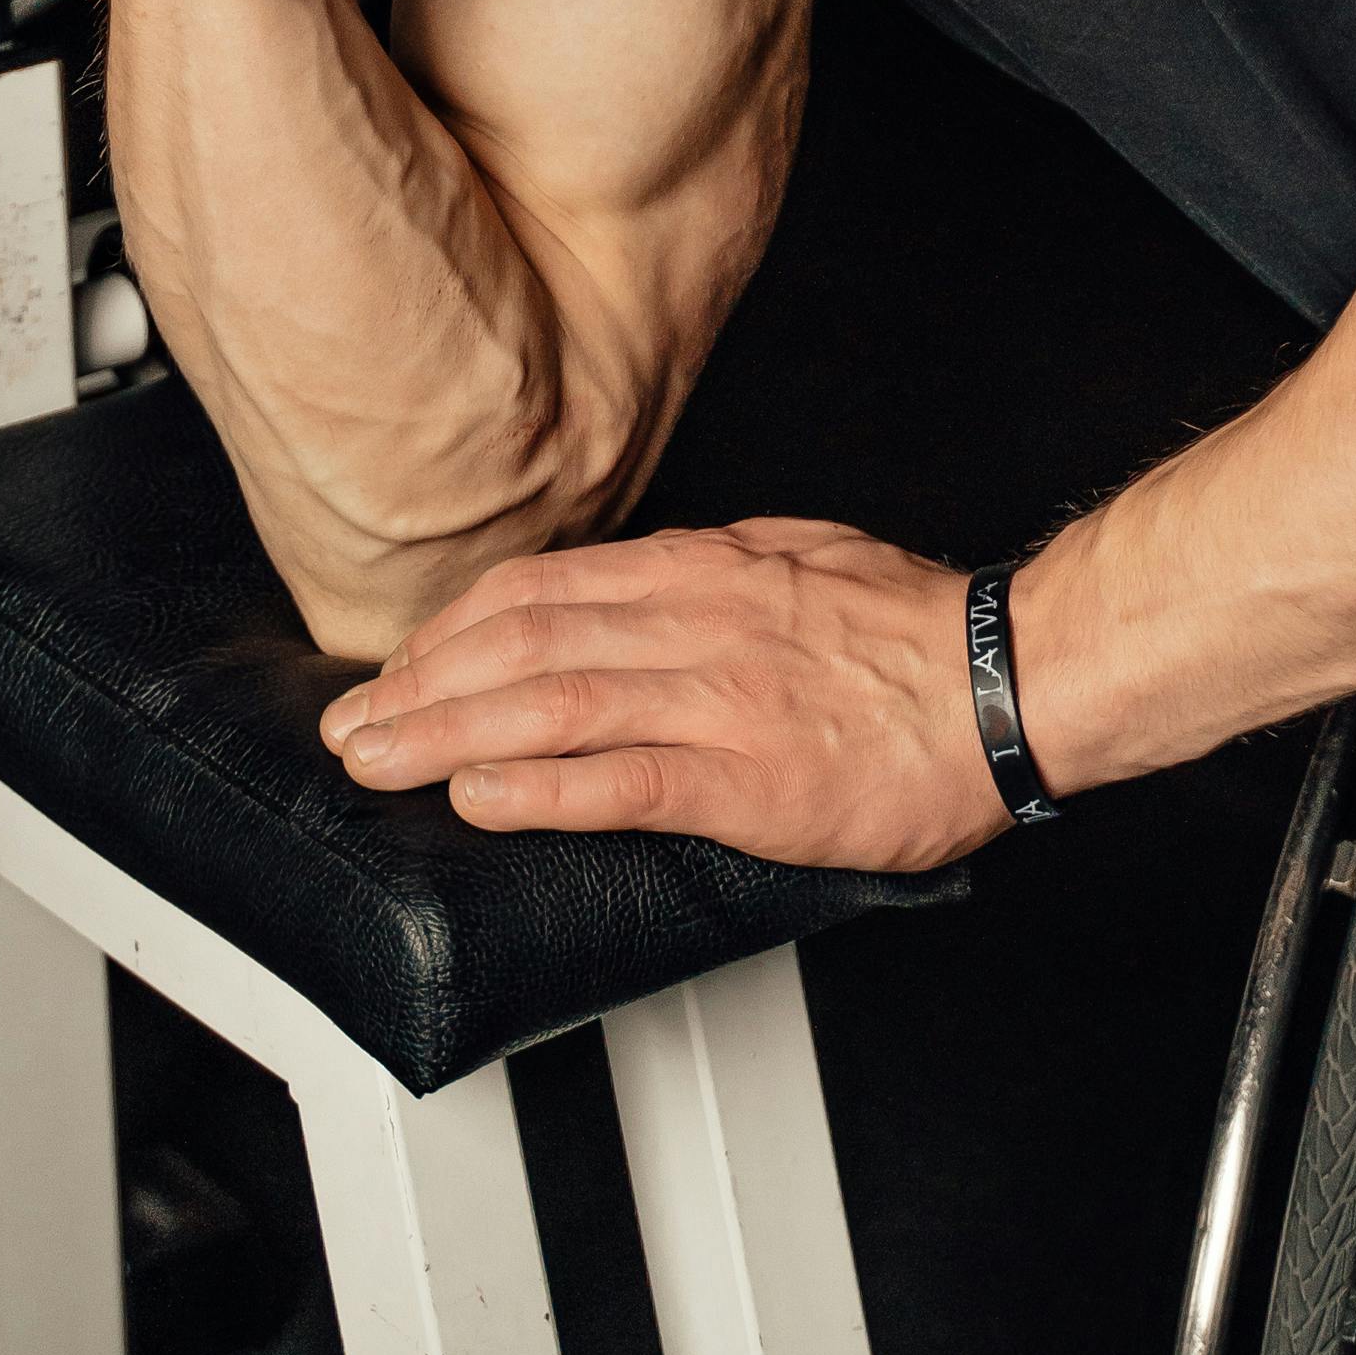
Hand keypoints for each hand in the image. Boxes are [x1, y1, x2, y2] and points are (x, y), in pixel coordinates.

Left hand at [315, 516, 1012, 869]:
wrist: (1003, 681)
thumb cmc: (912, 629)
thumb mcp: (797, 557)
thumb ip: (712, 573)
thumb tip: (639, 585)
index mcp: (703, 569)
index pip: (543, 588)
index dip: (455, 626)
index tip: (405, 660)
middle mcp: (692, 620)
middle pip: (520, 642)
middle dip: (419, 682)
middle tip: (352, 722)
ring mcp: (714, 698)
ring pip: (547, 705)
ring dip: (444, 732)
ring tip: (377, 759)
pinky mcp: (744, 777)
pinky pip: (618, 782)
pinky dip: (536, 788)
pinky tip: (477, 797)